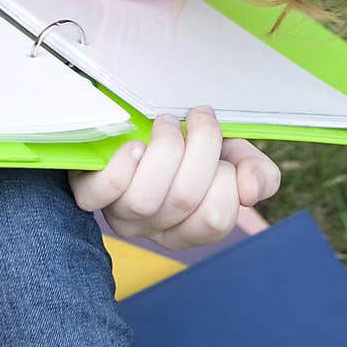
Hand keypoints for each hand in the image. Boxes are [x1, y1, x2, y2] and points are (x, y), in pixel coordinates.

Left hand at [68, 105, 281, 251]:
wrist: (134, 123)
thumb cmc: (186, 145)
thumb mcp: (231, 155)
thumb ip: (256, 172)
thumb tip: (250, 190)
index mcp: (192, 226)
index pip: (215, 220)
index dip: (226, 178)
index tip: (222, 148)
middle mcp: (156, 228)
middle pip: (184, 200)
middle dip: (200, 148)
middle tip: (197, 118)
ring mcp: (120, 214)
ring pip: (145, 199)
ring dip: (164, 148)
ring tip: (166, 123)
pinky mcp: (90, 194)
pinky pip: (102, 192)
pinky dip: (121, 166)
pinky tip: (135, 144)